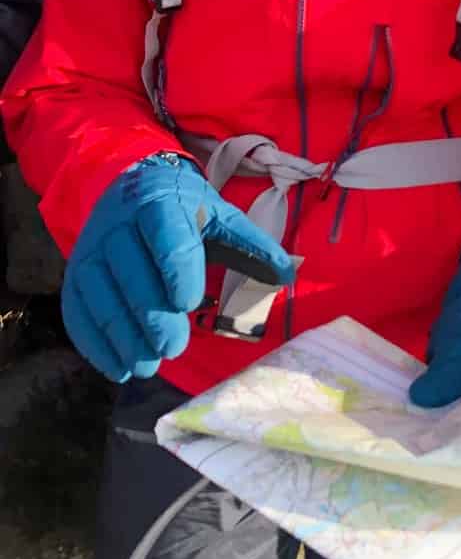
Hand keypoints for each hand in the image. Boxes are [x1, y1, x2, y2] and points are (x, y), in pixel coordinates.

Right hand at [62, 153, 294, 382]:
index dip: (177, 271)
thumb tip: (287, 275)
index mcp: (162, 204)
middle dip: (152, 316)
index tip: (191, 303)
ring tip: (147, 366)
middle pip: (130, 274)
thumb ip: (251, 246)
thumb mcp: (220, 218)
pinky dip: (95, 343)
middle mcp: (119, 225)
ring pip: (100, 296)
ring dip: (122, 337)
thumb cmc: (185, 212)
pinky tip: (117, 368)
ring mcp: (91, 250)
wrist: (130, 190)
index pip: (167, 237)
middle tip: (173, 347)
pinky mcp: (74, 274)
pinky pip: (77, 311)